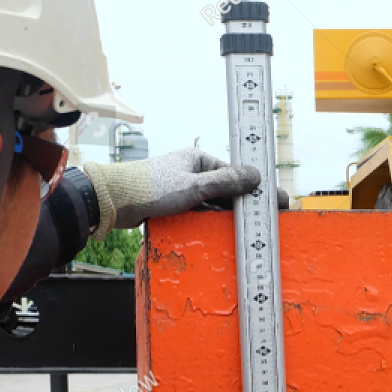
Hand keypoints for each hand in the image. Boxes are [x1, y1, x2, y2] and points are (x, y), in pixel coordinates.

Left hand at [82, 149, 266, 234]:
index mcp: (199, 159)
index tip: (277, 202)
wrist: (114, 202)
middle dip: (245, 205)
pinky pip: (200, 212)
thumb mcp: (194, 185)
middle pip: (227, 190)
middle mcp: (193, 171)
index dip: (257, 189)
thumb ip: (226, 182)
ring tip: (251, 231)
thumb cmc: (152, 188)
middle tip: (268, 222)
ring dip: (228, 215)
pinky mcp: (174, 204)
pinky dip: (211, 221)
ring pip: (214, 203)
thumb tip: (257, 176)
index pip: (236, 174)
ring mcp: (184, 188)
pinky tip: (224, 232)